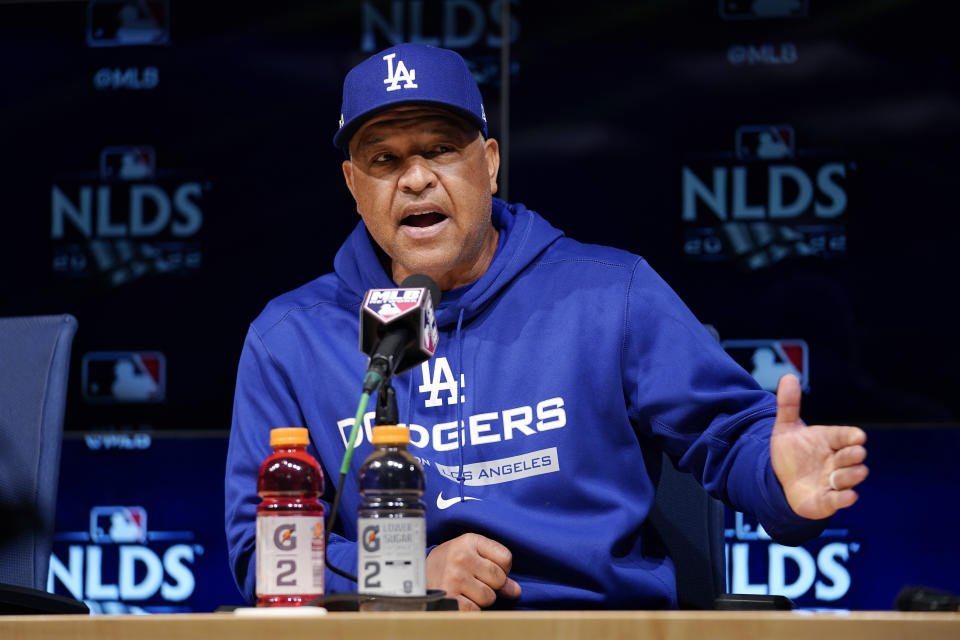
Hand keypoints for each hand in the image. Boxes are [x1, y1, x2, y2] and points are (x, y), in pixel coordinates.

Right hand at [426, 533, 521, 609]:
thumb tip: (515, 591)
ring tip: (466, 590)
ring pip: (489, 597)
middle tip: (477, 581)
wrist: (415, 575)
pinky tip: (460, 600)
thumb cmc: (449, 562)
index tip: (489, 569)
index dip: (502, 568)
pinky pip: (475, 610)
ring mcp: (454, 579)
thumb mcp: (470, 554)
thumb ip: (496, 566)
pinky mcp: (449, 599)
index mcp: (469, 541)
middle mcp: (461, 558)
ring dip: (481, 598)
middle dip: (493, 584)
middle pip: (499, 578)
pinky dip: (471, 609)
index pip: (506, 558)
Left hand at [770, 374, 868, 519]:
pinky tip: (849, 496)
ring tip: (845, 474)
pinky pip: (838, 501)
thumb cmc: (791, 453)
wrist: (782, 481)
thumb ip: (788, 405)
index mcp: (830, 441)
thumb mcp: (786, 428)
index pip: (846, 435)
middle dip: (854, 455)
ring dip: (849, 476)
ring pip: (849, 478)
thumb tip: (788, 376)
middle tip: (855, 452)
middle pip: (852, 456)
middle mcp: (836, 461)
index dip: (852, 436)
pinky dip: (844, 499)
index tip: (858, 436)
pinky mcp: (827, 501)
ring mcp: (834, 481)